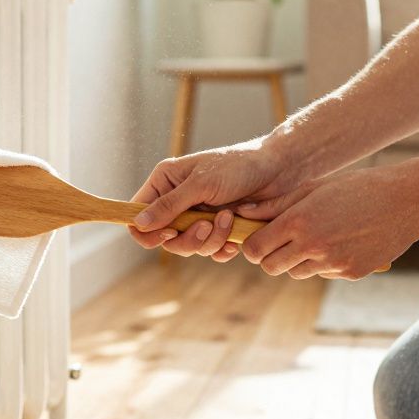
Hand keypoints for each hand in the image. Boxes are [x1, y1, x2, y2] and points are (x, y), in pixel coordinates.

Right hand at [129, 137, 311, 259]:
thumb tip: (140, 223)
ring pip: (188, 247)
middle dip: (187, 237)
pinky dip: (221, 248)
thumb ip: (169, 205)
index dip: (147, 231)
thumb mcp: (201, 183)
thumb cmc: (238, 166)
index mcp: (165, 182)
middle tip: (206, 226)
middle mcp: (177, 201)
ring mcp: (198, 217)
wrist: (279, 171)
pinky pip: (209, 252)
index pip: (139, 214)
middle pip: (164, 238)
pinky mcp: (217, 230)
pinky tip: (234, 239)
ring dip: (209, 240)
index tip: (168, 233)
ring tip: (228, 219)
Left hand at [240, 164, 418, 279]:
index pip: (255, 249)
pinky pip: (323, 273)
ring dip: (297, 260)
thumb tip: (241, 213)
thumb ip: (275, 205)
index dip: (252, 245)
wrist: (405, 201)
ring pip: (296, 272)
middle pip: (270, 267)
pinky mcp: (349, 273)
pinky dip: (324, 263)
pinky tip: (340, 242)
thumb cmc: (356, 187)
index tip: (258, 238)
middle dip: (270, 256)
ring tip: (315, 237)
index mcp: (299, 222)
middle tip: (281, 241)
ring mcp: (332, 263)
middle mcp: (313, 246)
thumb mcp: (313, 188)